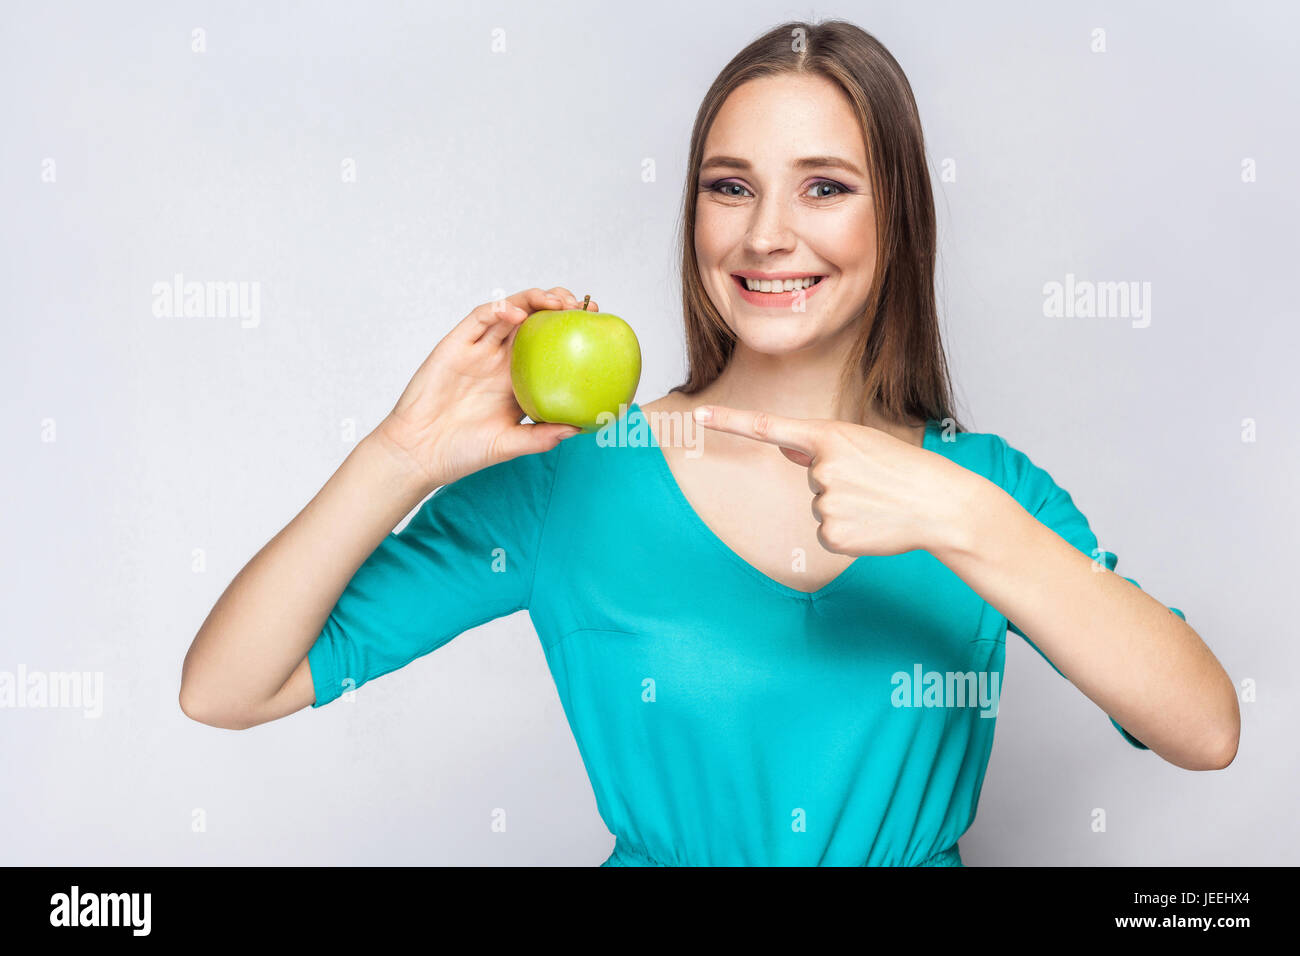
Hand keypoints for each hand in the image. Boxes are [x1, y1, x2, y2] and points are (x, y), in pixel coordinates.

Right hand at [373, 286, 598, 491]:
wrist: (418, 453)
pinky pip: (479, 318)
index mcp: (518, 381)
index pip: (551, 348)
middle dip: (560, 306)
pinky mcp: (456, 344)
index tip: (597, 326)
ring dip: (535, 300)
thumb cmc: (462, 452)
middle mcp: (501, 361)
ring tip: (558, 302)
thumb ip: (540, 437)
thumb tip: (578, 429)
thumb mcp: (508, 446)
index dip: (573, 333)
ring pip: (511, 311)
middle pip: (535, 321)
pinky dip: (499, 309)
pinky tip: (516, 313)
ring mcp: (479, 350)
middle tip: (583, 308)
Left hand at [692, 404, 976, 557]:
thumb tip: (788, 451)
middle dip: (838, 483)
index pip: (767, 426)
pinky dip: (848, 532)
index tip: (697, 417)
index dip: (729, 422)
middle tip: (874, 483)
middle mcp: (821, 467)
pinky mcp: (831, 534)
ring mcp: (825, 502)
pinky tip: (873, 525)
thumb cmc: (905, 470)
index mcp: (829, 435)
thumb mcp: (862, 445)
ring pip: (819, 507)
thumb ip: (820, 448)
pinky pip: (826, 534)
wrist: (941, 505)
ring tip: (878, 503)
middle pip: (810, 479)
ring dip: (846, 508)